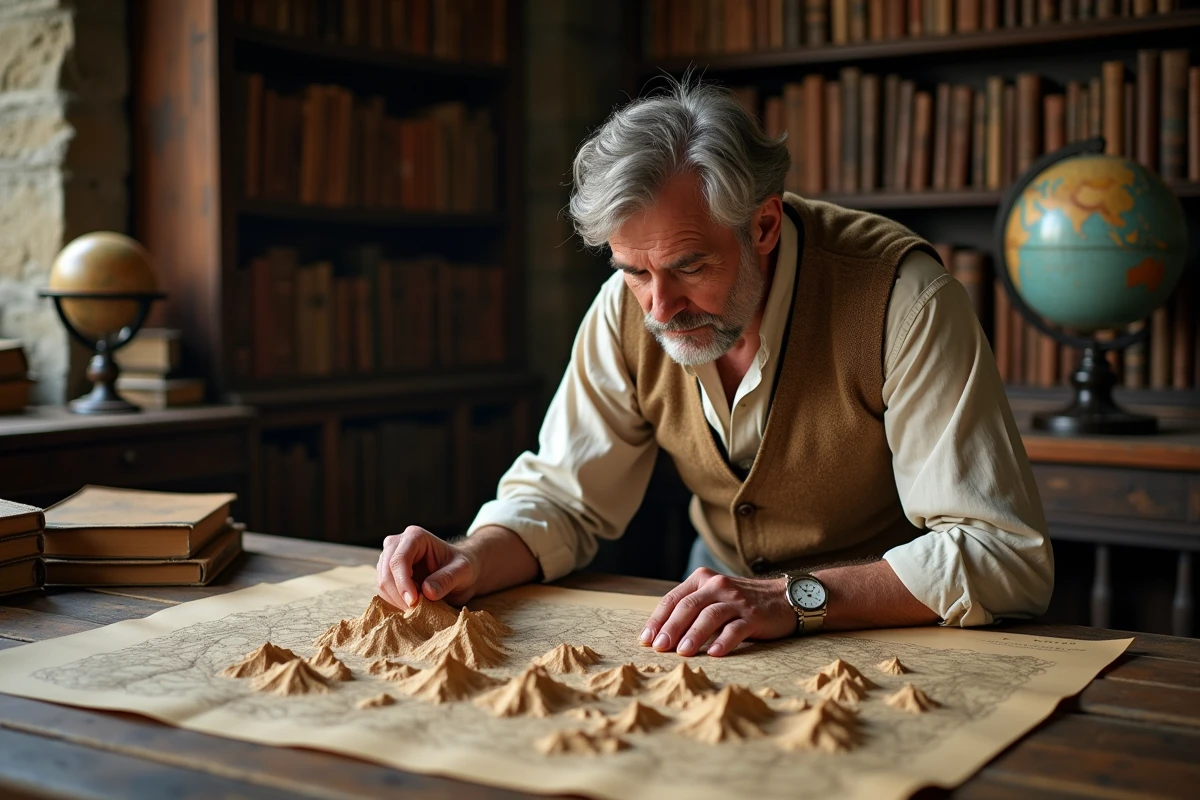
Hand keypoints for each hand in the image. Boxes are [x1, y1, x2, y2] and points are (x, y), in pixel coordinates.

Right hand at [376, 526, 479, 608]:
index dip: (403, 582)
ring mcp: (390, 558)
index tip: (413, 602)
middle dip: (399, 594)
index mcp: (415, 537)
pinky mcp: (388, 573)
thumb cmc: (463, 567)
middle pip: (386, 572)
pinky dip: (396, 602)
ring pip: (382, 583)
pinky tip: (413, 604)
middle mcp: (398, 544)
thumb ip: (447, 579)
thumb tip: (427, 591)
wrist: (460, 572)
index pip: (399, 559)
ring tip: (419, 607)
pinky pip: (384, 591)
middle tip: (417, 610)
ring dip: (397, 600)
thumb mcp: (463, 571)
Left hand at [638, 568, 796, 657]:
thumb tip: (660, 634)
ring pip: (710, 616)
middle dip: (671, 628)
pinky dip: (724, 641)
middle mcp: (718, 586)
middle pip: (688, 606)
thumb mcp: (713, 597)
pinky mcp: (754, 615)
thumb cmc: (740, 602)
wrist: (783, 597)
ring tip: (682, 652)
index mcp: (702, 580)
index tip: (646, 640)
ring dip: (694, 635)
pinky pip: (736, 628)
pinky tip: (715, 653)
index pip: (674, 599)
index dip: (658, 619)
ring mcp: (737, 600)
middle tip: (660, 647)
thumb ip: (690, 608)